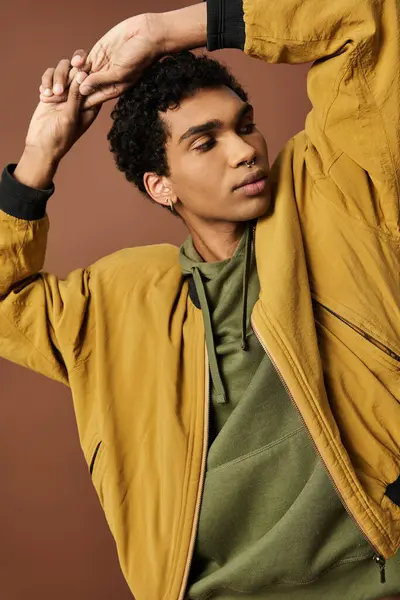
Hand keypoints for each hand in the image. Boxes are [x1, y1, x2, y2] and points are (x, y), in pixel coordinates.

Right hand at [27, 60, 100, 163]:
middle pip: (78, 70)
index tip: (79, 66)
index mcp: (91, 103)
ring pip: (63, 70)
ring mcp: (66, 92)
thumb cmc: (60, 136)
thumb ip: (76, 96)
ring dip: (56, 78)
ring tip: (50, 95)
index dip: (89, 69)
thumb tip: (82, 74)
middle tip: (60, 85)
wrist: (41, 145)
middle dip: (68, 73)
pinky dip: (46, 82)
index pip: (94, 80)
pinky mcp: (52, 91)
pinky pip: (50, 76)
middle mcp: (80, 95)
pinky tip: (43, 95)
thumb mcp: (70, 116)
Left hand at [39, 4, 206, 109]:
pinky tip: (73, 63)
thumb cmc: (140, 57)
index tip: (61, 109)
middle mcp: (106, 79)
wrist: (149, 34)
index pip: (91, 100)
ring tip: (54, 84)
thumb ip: (100, 81)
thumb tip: (82, 90)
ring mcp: (101, 65)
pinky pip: (84, 60)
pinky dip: (78, 62)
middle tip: (51, 98)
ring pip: (80, 74)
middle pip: (83, 89)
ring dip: (69, 79)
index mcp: (113, 89)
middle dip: (68, 93)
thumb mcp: (120, 73)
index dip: (77, 104)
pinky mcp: (99, 51)